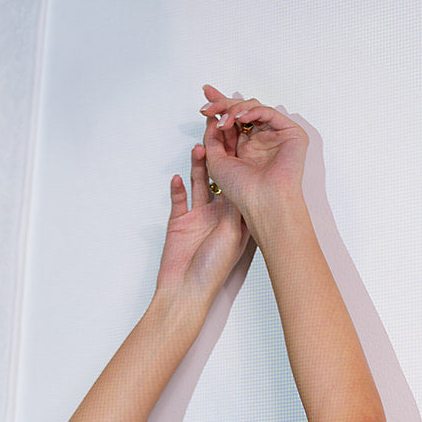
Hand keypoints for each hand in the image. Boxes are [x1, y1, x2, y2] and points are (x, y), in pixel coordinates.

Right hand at [154, 140, 250, 305]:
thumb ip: (235, 207)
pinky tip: (178, 175)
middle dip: (218, 154)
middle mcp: (218, 214)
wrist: (185, 290)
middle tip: (218, 131)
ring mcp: (198, 216)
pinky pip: (178, 198)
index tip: (242, 140)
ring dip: (198, 165)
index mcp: (235, 218)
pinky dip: (177, 187)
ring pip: (199, 182)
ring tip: (199, 146)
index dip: (240, 161)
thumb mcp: (232, 234)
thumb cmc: (213, 270)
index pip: (239, 182)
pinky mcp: (179, 221)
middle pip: (219, 176)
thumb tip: (244, 179)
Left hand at [199, 85, 308, 228]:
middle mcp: (259, 141)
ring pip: (254, 109)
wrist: (263, 201)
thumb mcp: (216, 163)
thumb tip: (212, 117)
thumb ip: (212, 139)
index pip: (232, 121)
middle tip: (209, 107)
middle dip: (223, 104)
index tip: (205, 94)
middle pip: (242, 111)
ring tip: (224, 121)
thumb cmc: (243, 191)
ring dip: (235, 110)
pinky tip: (240, 118)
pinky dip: (253, 111)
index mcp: (244, 149)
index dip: (219, 106)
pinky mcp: (290, 133)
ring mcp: (275, 136)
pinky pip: (269, 113)